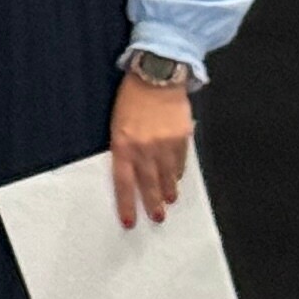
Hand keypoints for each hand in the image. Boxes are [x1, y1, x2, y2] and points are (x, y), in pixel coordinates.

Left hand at [112, 73, 195, 227]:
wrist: (156, 77)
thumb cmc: (130, 98)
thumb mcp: (117, 123)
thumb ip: (123, 147)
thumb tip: (132, 169)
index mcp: (123, 144)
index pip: (124, 182)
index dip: (127, 204)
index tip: (129, 221)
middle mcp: (144, 148)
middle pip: (149, 184)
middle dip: (152, 203)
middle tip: (156, 218)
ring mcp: (165, 144)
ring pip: (168, 176)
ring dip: (168, 191)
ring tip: (169, 203)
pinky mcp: (182, 138)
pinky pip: (181, 162)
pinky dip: (179, 172)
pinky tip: (178, 180)